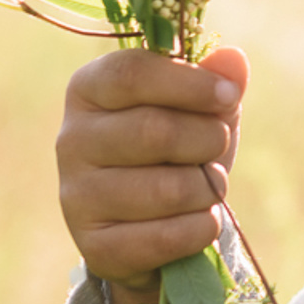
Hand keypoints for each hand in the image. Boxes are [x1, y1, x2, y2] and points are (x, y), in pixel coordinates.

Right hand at [56, 46, 246, 303]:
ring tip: (206, 185)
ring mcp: (76, 195)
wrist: (148, 224)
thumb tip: (232, 59)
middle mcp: (71, 139)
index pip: (132, 73)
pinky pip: (168, 236)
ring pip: (170, 189)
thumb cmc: (177, 149)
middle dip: (208, 140)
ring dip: (209, 187)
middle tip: (216, 146)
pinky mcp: (93, 244)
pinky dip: (202, 227)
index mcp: (90, 89)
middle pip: (156, 131)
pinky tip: (198, 219)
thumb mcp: (199, 108)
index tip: (230, 95)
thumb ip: (215, 81)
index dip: (190, 83)